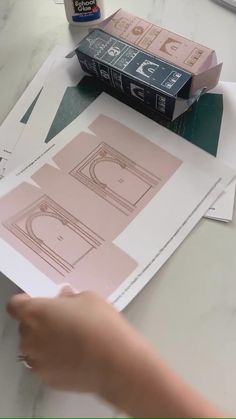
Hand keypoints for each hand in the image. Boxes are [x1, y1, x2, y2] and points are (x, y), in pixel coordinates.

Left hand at [7, 289, 136, 393]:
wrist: (116, 361)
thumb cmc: (101, 325)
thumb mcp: (88, 298)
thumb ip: (70, 298)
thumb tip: (65, 299)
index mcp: (35, 312)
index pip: (15, 304)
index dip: (27, 302)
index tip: (41, 303)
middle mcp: (29, 337)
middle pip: (26, 326)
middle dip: (41, 321)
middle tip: (64, 319)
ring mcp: (37, 360)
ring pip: (35, 346)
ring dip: (46, 341)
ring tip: (72, 339)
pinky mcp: (48, 378)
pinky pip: (46, 364)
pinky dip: (56, 359)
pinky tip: (76, 355)